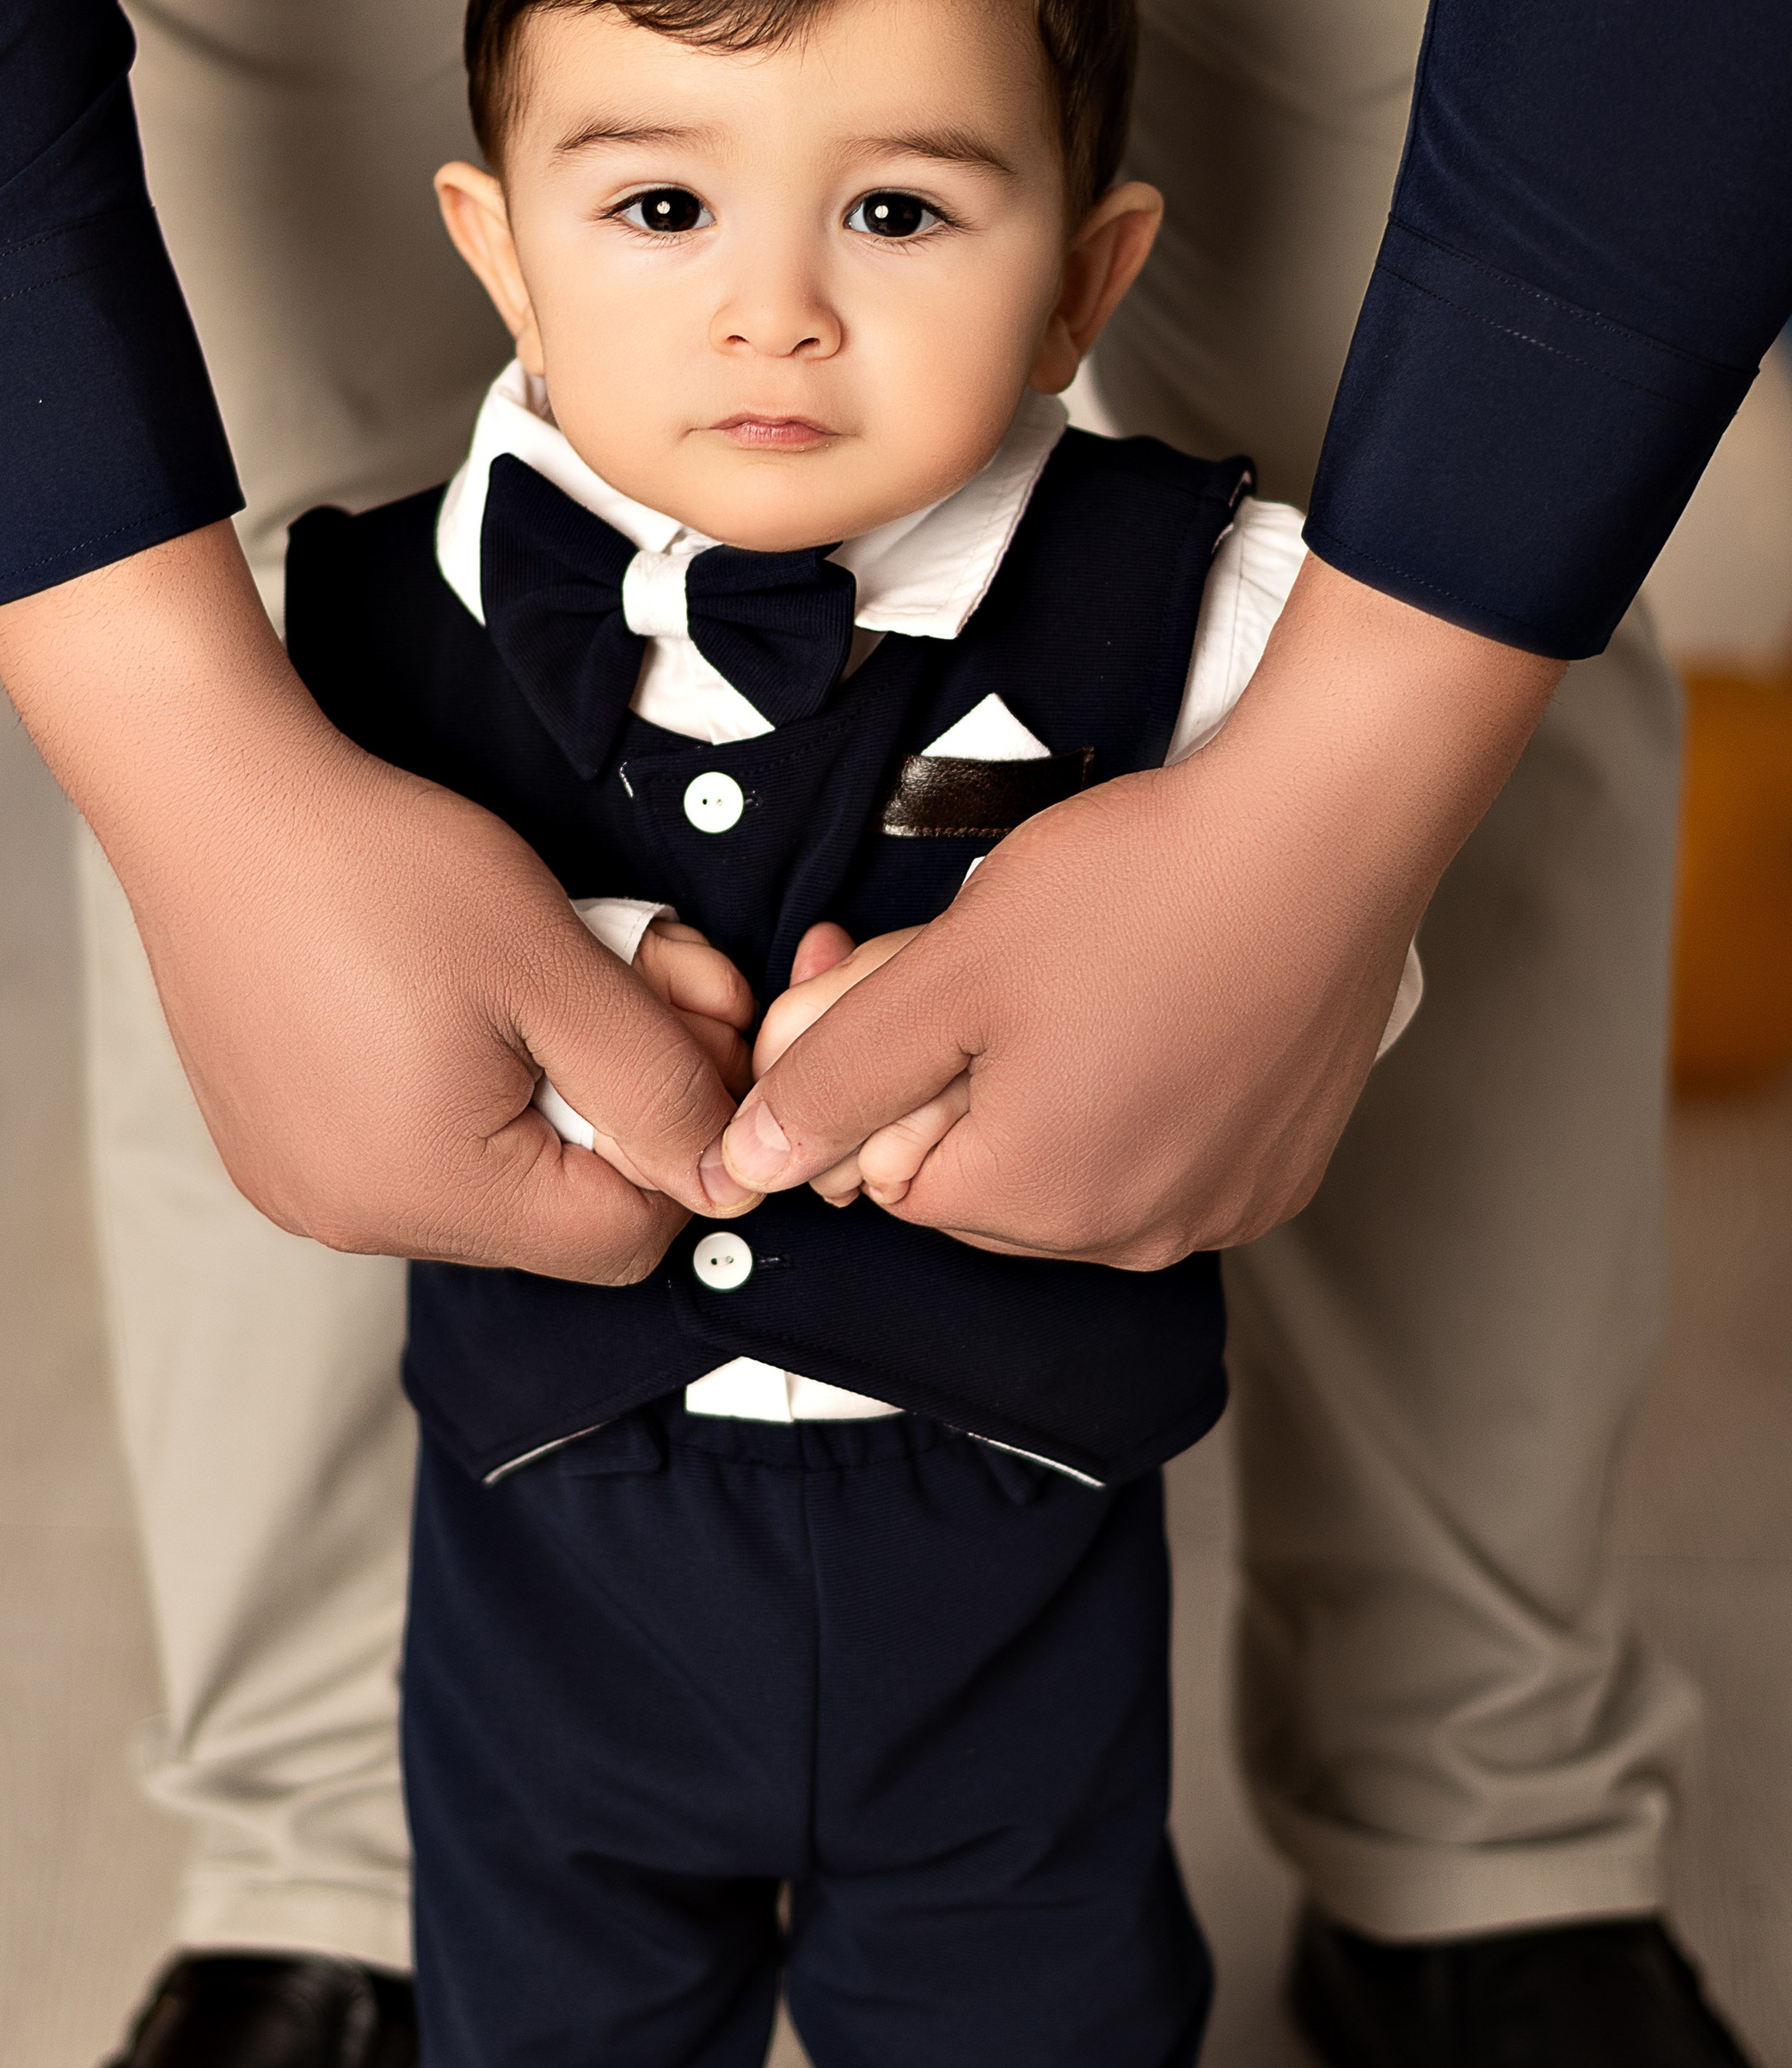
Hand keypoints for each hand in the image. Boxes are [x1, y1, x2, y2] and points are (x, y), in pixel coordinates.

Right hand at [0, 523, 758, 1279]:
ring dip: (536, 1096)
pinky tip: (445, 1005)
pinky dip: (458, 1094)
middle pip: (555, 1216)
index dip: (680, 1140)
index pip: (626, 1239)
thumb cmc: (381, 867)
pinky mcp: (272, 1152)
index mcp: (432, 1192)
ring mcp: (303, 1190)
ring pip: (487, 1185)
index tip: (675, 1032)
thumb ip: (660, 1085)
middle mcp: (357, 1220)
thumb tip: (728, 1179)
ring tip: (521, 986)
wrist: (213, 799)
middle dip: (612, 1108)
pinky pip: (408, 1157)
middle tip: (621, 980)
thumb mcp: (560, 967)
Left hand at [710, 558, 1562, 1264]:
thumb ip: (831, 1078)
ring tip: (1087, 978)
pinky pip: (1169, 1159)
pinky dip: (1144, 1096)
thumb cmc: (1139, 888)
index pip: (889, 1177)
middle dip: (963, 1082)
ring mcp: (1217, 1209)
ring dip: (1051, 1089)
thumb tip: (742, 1166)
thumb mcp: (944, 973)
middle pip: (983, 1179)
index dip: (883, 1072)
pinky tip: (1162, 1007)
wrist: (1326, 831)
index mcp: (1033, 1200)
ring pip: (1074, 1168)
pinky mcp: (1277, 1172)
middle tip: (992, 969)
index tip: (917, 984)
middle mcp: (1131, 1236)